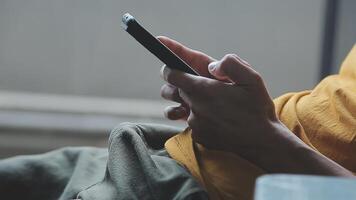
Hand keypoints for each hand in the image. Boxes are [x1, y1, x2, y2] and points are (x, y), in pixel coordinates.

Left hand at [159, 36, 278, 155]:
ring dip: (185, 102)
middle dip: (179, 84)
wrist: (262, 141)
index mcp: (204, 90)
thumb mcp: (252, 78)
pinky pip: (189, 123)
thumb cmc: (257, 108)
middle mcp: (194, 107)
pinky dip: (197, 118)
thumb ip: (230, 64)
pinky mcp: (198, 136)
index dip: (170, 68)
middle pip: (173, 90)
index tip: (172, 66)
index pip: (171, 74)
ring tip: (201, 101)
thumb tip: (212, 66)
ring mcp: (195, 124)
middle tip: (197, 83)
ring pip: (179, 108)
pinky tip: (212, 117)